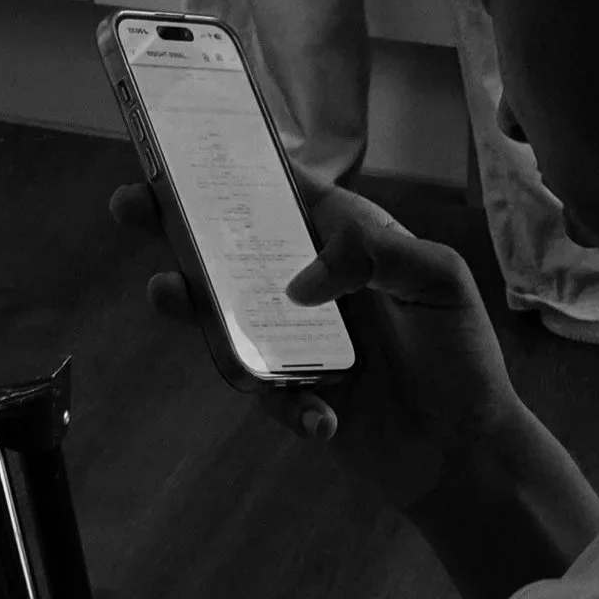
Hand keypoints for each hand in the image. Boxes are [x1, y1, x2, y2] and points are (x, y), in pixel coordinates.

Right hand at [110, 180, 528, 514]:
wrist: (466, 454)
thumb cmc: (462, 357)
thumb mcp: (440, 281)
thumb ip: (379, 255)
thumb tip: (300, 283)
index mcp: (348, 242)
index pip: (283, 191)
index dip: (235, 165)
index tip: (184, 145)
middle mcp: (311, 284)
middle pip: (232, 244)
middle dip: (177, 222)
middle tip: (132, 202)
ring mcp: (293, 339)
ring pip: (223, 314)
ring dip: (191, 304)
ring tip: (164, 291)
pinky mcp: (287, 391)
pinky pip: (259, 388)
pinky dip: (285, 404)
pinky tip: (323, 418)